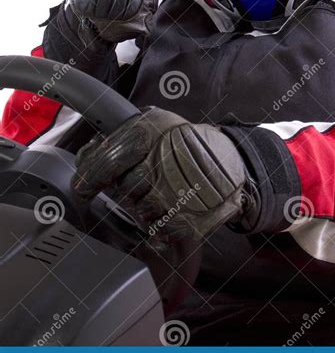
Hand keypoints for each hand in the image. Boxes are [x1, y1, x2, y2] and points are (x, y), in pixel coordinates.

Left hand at [70, 107, 260, 243]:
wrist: (232, 162)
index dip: (90, 176)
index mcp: (152, 130)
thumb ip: (122, 137)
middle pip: (124, 187)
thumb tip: (85, 158)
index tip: (83, 188)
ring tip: (166, 191)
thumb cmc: (186, 144)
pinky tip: (174, 207)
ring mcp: (176, 190)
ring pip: (140, 209)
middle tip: (141, 183)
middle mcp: (163, 159)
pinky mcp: (189, 218)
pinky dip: (162, 222)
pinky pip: (159, 229)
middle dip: (128, 189)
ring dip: (146, 206)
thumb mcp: (156, 123)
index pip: (109, 158)